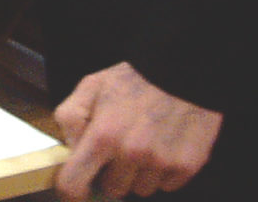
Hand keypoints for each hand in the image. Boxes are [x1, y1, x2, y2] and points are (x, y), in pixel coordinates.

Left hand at [55, 63, 220, 198]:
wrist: (183, 69)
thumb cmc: (134, 78)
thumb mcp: (91, 86)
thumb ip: (71, 117)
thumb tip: (71, 149)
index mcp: (103, 136)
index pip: (75, 183)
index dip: (71, 192)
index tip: (76, 192)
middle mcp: (131, 155)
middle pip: (112, 190)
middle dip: (111, 174)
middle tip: (118, 151)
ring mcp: (161, 164)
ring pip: (141, 189)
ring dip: (139, 174)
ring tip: (144, 144)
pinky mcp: (187, 167)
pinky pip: (167, 185)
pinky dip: (163, 173)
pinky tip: (163, 147)